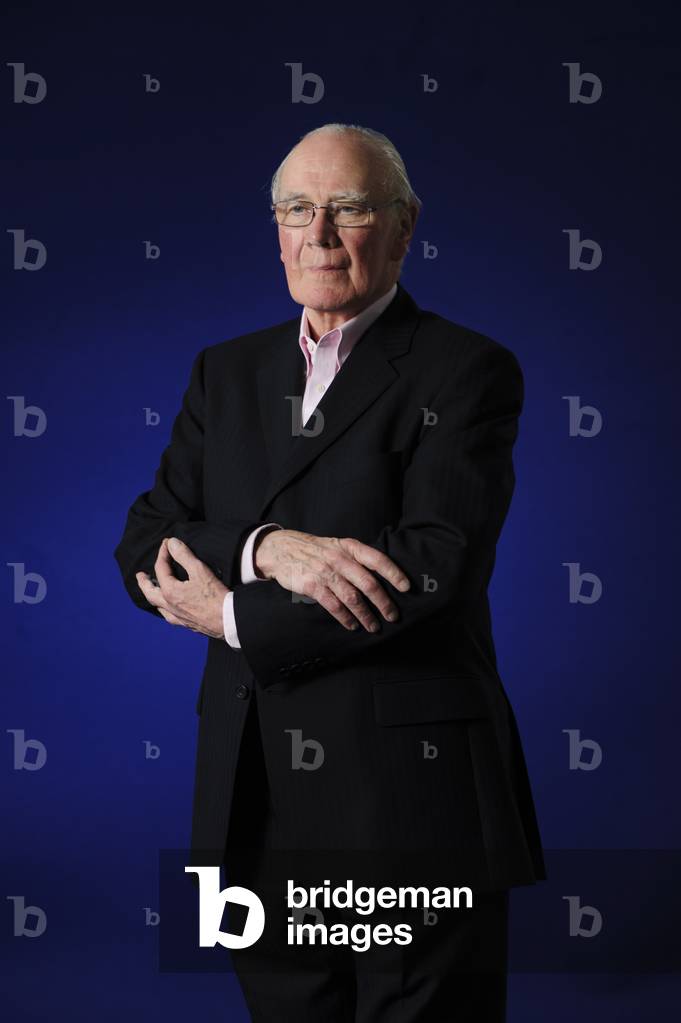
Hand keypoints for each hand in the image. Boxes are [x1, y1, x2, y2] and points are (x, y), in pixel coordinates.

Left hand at [135, 537, 229, 639]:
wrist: (228, 620)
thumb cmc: (215, 596)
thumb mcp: (199, 570)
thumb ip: (184, 555)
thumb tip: (171, 543)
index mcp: (169, 591)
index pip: (160, 568)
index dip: (163, 553)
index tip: (167, 543)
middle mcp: (169, 606)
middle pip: (150, 592)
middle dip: (144, 582)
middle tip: (140, 576)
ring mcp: (177, 617)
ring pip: (158, 606)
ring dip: (153, 597)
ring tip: (153, 591)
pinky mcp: (187, 624)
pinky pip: (169, 617)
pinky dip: (165, 610)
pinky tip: (169, 610)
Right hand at [254, 529, 409, 631]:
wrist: (281, 549)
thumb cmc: (315, 550)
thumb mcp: (337, 546)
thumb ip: (357, 558)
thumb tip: (382, 577)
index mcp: (349, 547)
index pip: (377, 559)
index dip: (394, 573)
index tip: (406, 587)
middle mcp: (339, 559)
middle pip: (368, 583)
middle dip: (384, 602)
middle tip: (393, 616)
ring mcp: (325, 573)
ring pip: (353, 598)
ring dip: (366, 616)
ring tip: (374, 627)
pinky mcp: (312, 586)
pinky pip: (334, 606)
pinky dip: (345, 618)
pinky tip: (352, 625)